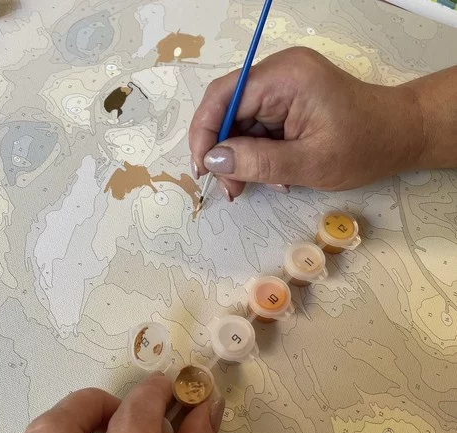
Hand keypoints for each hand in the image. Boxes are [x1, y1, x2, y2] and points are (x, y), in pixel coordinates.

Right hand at [189, 47, 423, 198]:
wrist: (401, 135)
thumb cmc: (364, 147)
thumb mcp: (308, 163)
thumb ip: (257, 162)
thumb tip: (213, 161)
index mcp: (285, 77)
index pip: (224, 96)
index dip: (205, 133)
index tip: (203, 169)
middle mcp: (279, 73)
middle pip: (229, 109)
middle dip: (224, 151)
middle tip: (231, 188)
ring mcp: (284, 86)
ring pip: (241, 122)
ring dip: (242, 157)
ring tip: (251, 186)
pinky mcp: (288, 100)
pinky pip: (259, 126)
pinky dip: (258, 153)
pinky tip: (273, 176)